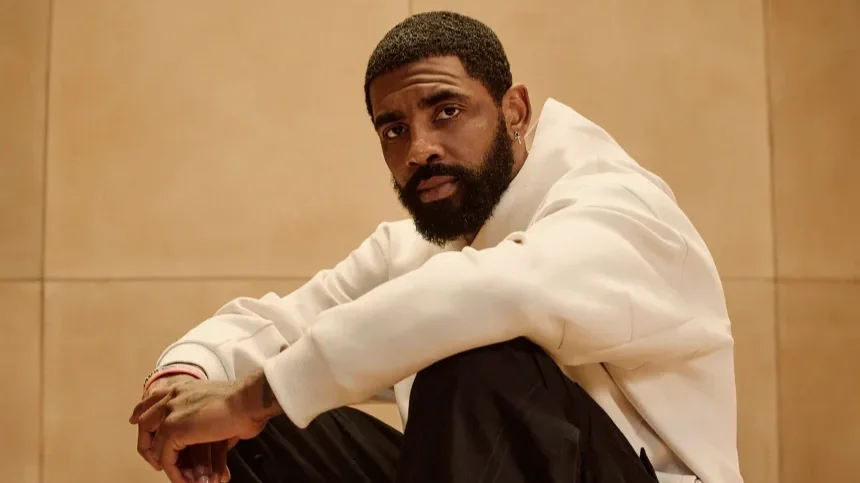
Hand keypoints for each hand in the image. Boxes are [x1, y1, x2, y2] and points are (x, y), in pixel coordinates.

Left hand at [129, 373, 276, 482]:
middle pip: (144, 419)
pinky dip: (173, 471)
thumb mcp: (221, 404)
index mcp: (183, 387)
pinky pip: (166, 457)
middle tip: (153, 459)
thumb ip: (206, 415)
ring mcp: (171, 412)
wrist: (249, 400)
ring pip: (151, 442)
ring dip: (160, 460)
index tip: (136, 421)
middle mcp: (173, 396)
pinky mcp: (174, 429)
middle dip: (145, 442)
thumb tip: (211, 435)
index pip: (153, 398)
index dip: (142, 412)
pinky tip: (184, 479)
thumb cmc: (246, 402)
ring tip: (172, 473)